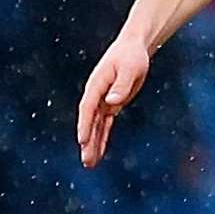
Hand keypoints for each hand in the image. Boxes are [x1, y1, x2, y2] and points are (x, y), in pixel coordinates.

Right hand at [77, 36, 150, 166]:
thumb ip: (122, 86)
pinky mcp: (112, 105)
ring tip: (89, 164)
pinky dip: (102, 137)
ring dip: (93, 144)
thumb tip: (112, 102)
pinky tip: (98, 152)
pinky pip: (105, 124)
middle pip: (90, 122)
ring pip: (96, 126)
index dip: (84, 124)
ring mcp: (103, 101)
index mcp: (96, 85)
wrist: (132, 50)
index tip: (82, 140)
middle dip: (88, 142)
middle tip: (86, 161)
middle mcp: (96, 96)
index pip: (88, 108)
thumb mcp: (130, 68)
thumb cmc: (131, 57)